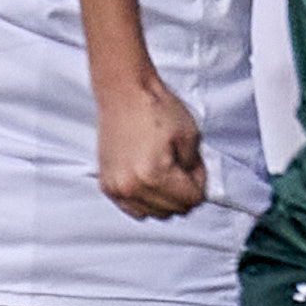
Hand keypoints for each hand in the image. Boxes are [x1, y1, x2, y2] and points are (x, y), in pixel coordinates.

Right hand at [97, 75, 209, 218]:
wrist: (123, 92)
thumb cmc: (152, 107)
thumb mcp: (190, 135)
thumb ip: (196, 168)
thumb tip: (194, 184)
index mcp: (154, 175)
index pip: (190, 201)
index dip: (198, 183)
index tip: (193, 168)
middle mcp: (131, 186)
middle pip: (172, 211)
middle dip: (182, 192)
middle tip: (180, 168)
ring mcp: (116, 188)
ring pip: (152, 213)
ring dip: (163, 199)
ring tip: (163, 173)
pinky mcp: (106, 185)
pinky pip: (132, 208)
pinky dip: (144, 199)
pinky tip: (148, 180)